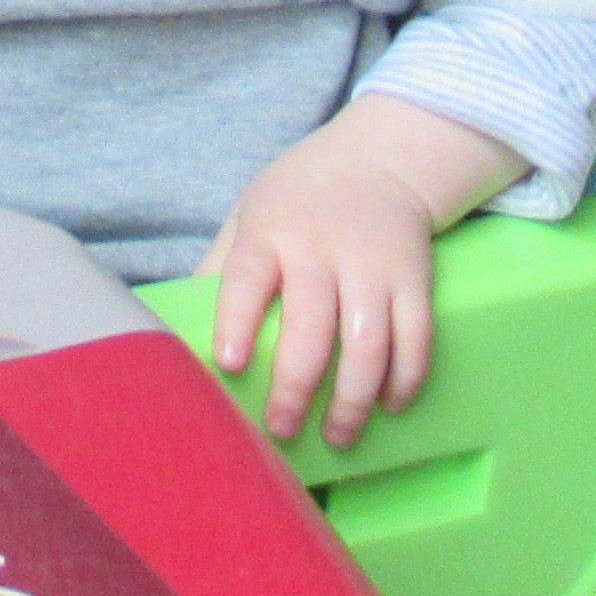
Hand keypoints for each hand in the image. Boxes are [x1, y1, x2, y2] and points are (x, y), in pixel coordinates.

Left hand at [208, 99, 521, 452]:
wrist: (378, 158)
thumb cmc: (296, 200)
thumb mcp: (246, 215)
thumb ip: (219, 268)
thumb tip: (178, 331)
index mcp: (268, 232)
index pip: (247, 275)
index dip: (236, 319)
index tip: (229, 363)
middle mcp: (320, 248)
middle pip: (310, 324)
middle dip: (296, 386)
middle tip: (282, 428)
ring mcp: (371, 263)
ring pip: (367, 340)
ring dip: (353, 398)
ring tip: (338, 436)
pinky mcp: (413, 278)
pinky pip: (416, 337)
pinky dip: (405, 379)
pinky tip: (389, 406)